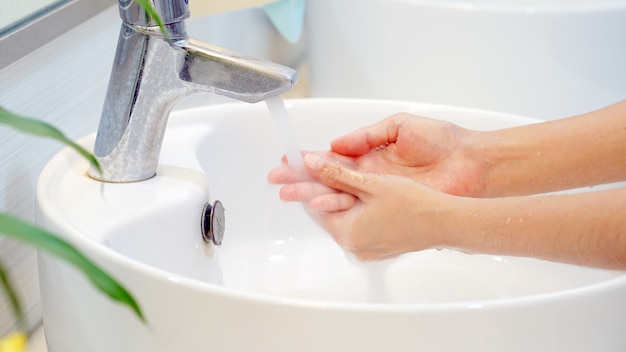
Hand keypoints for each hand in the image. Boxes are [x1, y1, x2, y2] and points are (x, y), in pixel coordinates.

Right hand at [268, 113, 488, 206]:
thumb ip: (367, 136)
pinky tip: (318, 203)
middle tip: (279, 181)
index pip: (333, 160)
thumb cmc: (442, 142)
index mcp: (371, 156)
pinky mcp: (389, 207)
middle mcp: (371, 177)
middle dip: (302, 180)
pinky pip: (357, 208)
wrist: (472, 164)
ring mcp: (379, 194)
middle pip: (329, 180)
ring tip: (290, 194)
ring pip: (338, 196)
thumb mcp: (399, 127)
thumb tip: (337, 144)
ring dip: (312, 195)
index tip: (289, 159)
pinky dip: (336, 206)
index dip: (310, 160)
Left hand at [300, 153, 454, 260]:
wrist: (447, 222)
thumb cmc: (416, 205)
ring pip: (346, 215)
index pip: (315, 203)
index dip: (305, 180)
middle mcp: (355, 245)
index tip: (296, 167)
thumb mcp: (371, 184)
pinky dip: (358, 207)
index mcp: (347, 232)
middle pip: (329, 210)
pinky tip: (363, 191)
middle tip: (307, 167)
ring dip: (340, 195)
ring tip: (336, 174)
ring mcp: (369, 248)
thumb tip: (311, 164)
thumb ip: (337, 174)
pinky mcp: (382, 246)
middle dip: (319, 186)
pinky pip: (362, 223)